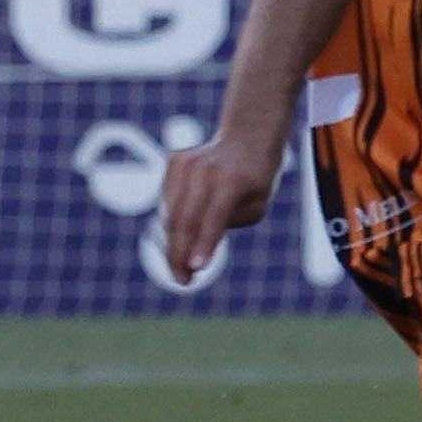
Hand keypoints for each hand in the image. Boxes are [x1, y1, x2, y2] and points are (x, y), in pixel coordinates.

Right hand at [158, 133, 277, 283]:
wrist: (247, 140)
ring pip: (170, 213)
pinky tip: (183, 231)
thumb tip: (191, 250)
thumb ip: (225, 226)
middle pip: (185, 220)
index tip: (195, 269)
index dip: (204, 245)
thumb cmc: (254, 183)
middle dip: (180, 255)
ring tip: (182, 265)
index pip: (214, 218)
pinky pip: (167, 200)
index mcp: (232, 181)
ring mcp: (186, 162)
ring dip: (173, 243)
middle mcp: (206, 169)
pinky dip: (172, 221)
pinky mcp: (173, 161)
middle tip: (183, 281)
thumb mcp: (254, 208)